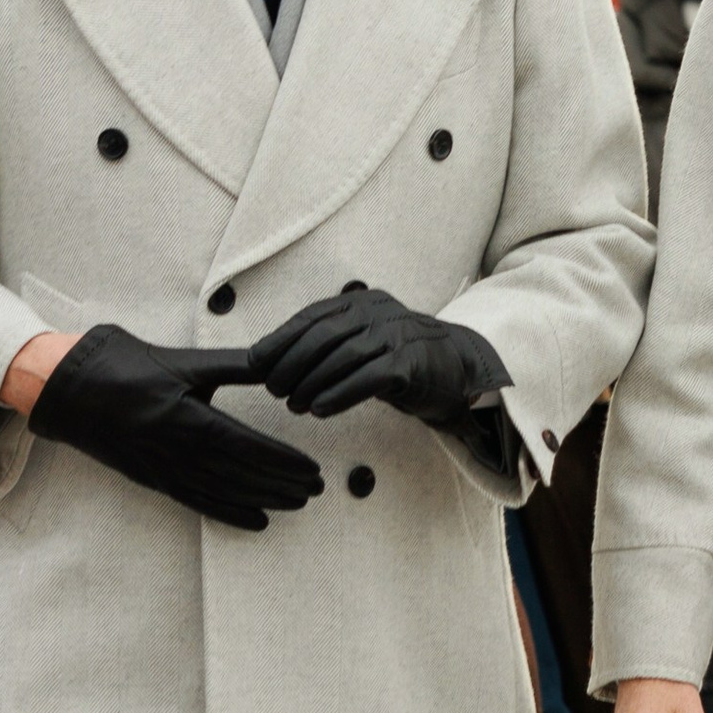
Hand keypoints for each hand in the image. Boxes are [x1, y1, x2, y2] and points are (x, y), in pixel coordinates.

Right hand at [29, 320, 321, 530]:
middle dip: (282, 483)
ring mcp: (164, 469)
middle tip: (317, 489)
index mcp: (188, 417)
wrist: (66, 387)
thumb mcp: (183, 361)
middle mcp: (178, 450)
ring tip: (296, 504)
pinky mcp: (153, 478)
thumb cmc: (124, 364)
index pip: (249, 446)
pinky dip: (229, 513)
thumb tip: (277, 362)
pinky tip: (256, 520)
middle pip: (242, 475)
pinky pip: (197, 502)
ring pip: (224, 492)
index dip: (284, 461)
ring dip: (263, 499)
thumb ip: (232, 367)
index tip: (313, 469)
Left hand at [248, 283, 509, 427]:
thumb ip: (325, 346)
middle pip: (324, 335)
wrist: (456, 368)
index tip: (256, 363)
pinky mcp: (411, 363)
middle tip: (273, 389)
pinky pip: (370, 377)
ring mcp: (397, 335)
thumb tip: (269, 362)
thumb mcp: (361, 343)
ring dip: (312, 382)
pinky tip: (321, 410)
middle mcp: (378, 312)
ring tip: (294, 405)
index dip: (280, 339)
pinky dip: (341, 393)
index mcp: (361, 303)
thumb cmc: (397, 359)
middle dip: (291, 363)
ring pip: (344, 355)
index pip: (312, 316)